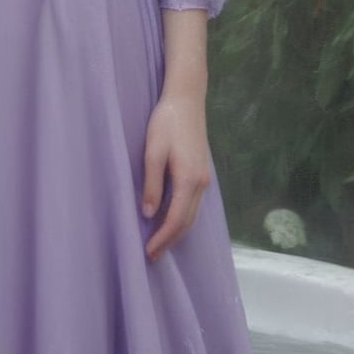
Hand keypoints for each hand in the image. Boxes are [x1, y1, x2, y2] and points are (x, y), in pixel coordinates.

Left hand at [141, 92, 210, 261]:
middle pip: (187, 222)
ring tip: (159, 242)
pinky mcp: (202, 172)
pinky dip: (182, 217)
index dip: (162, 238)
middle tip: (152, 255)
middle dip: (170, 240)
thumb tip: (149, 213)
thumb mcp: (153, 151)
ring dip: (177, 230)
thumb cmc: (166, 122)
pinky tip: (171, 218)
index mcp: (189, 180)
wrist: (186, 99)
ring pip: (192, 214)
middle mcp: (201, 184)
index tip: (148, 252)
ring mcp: (204, 178)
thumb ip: (152, 183)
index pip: (176, 219)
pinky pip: (193, 203)